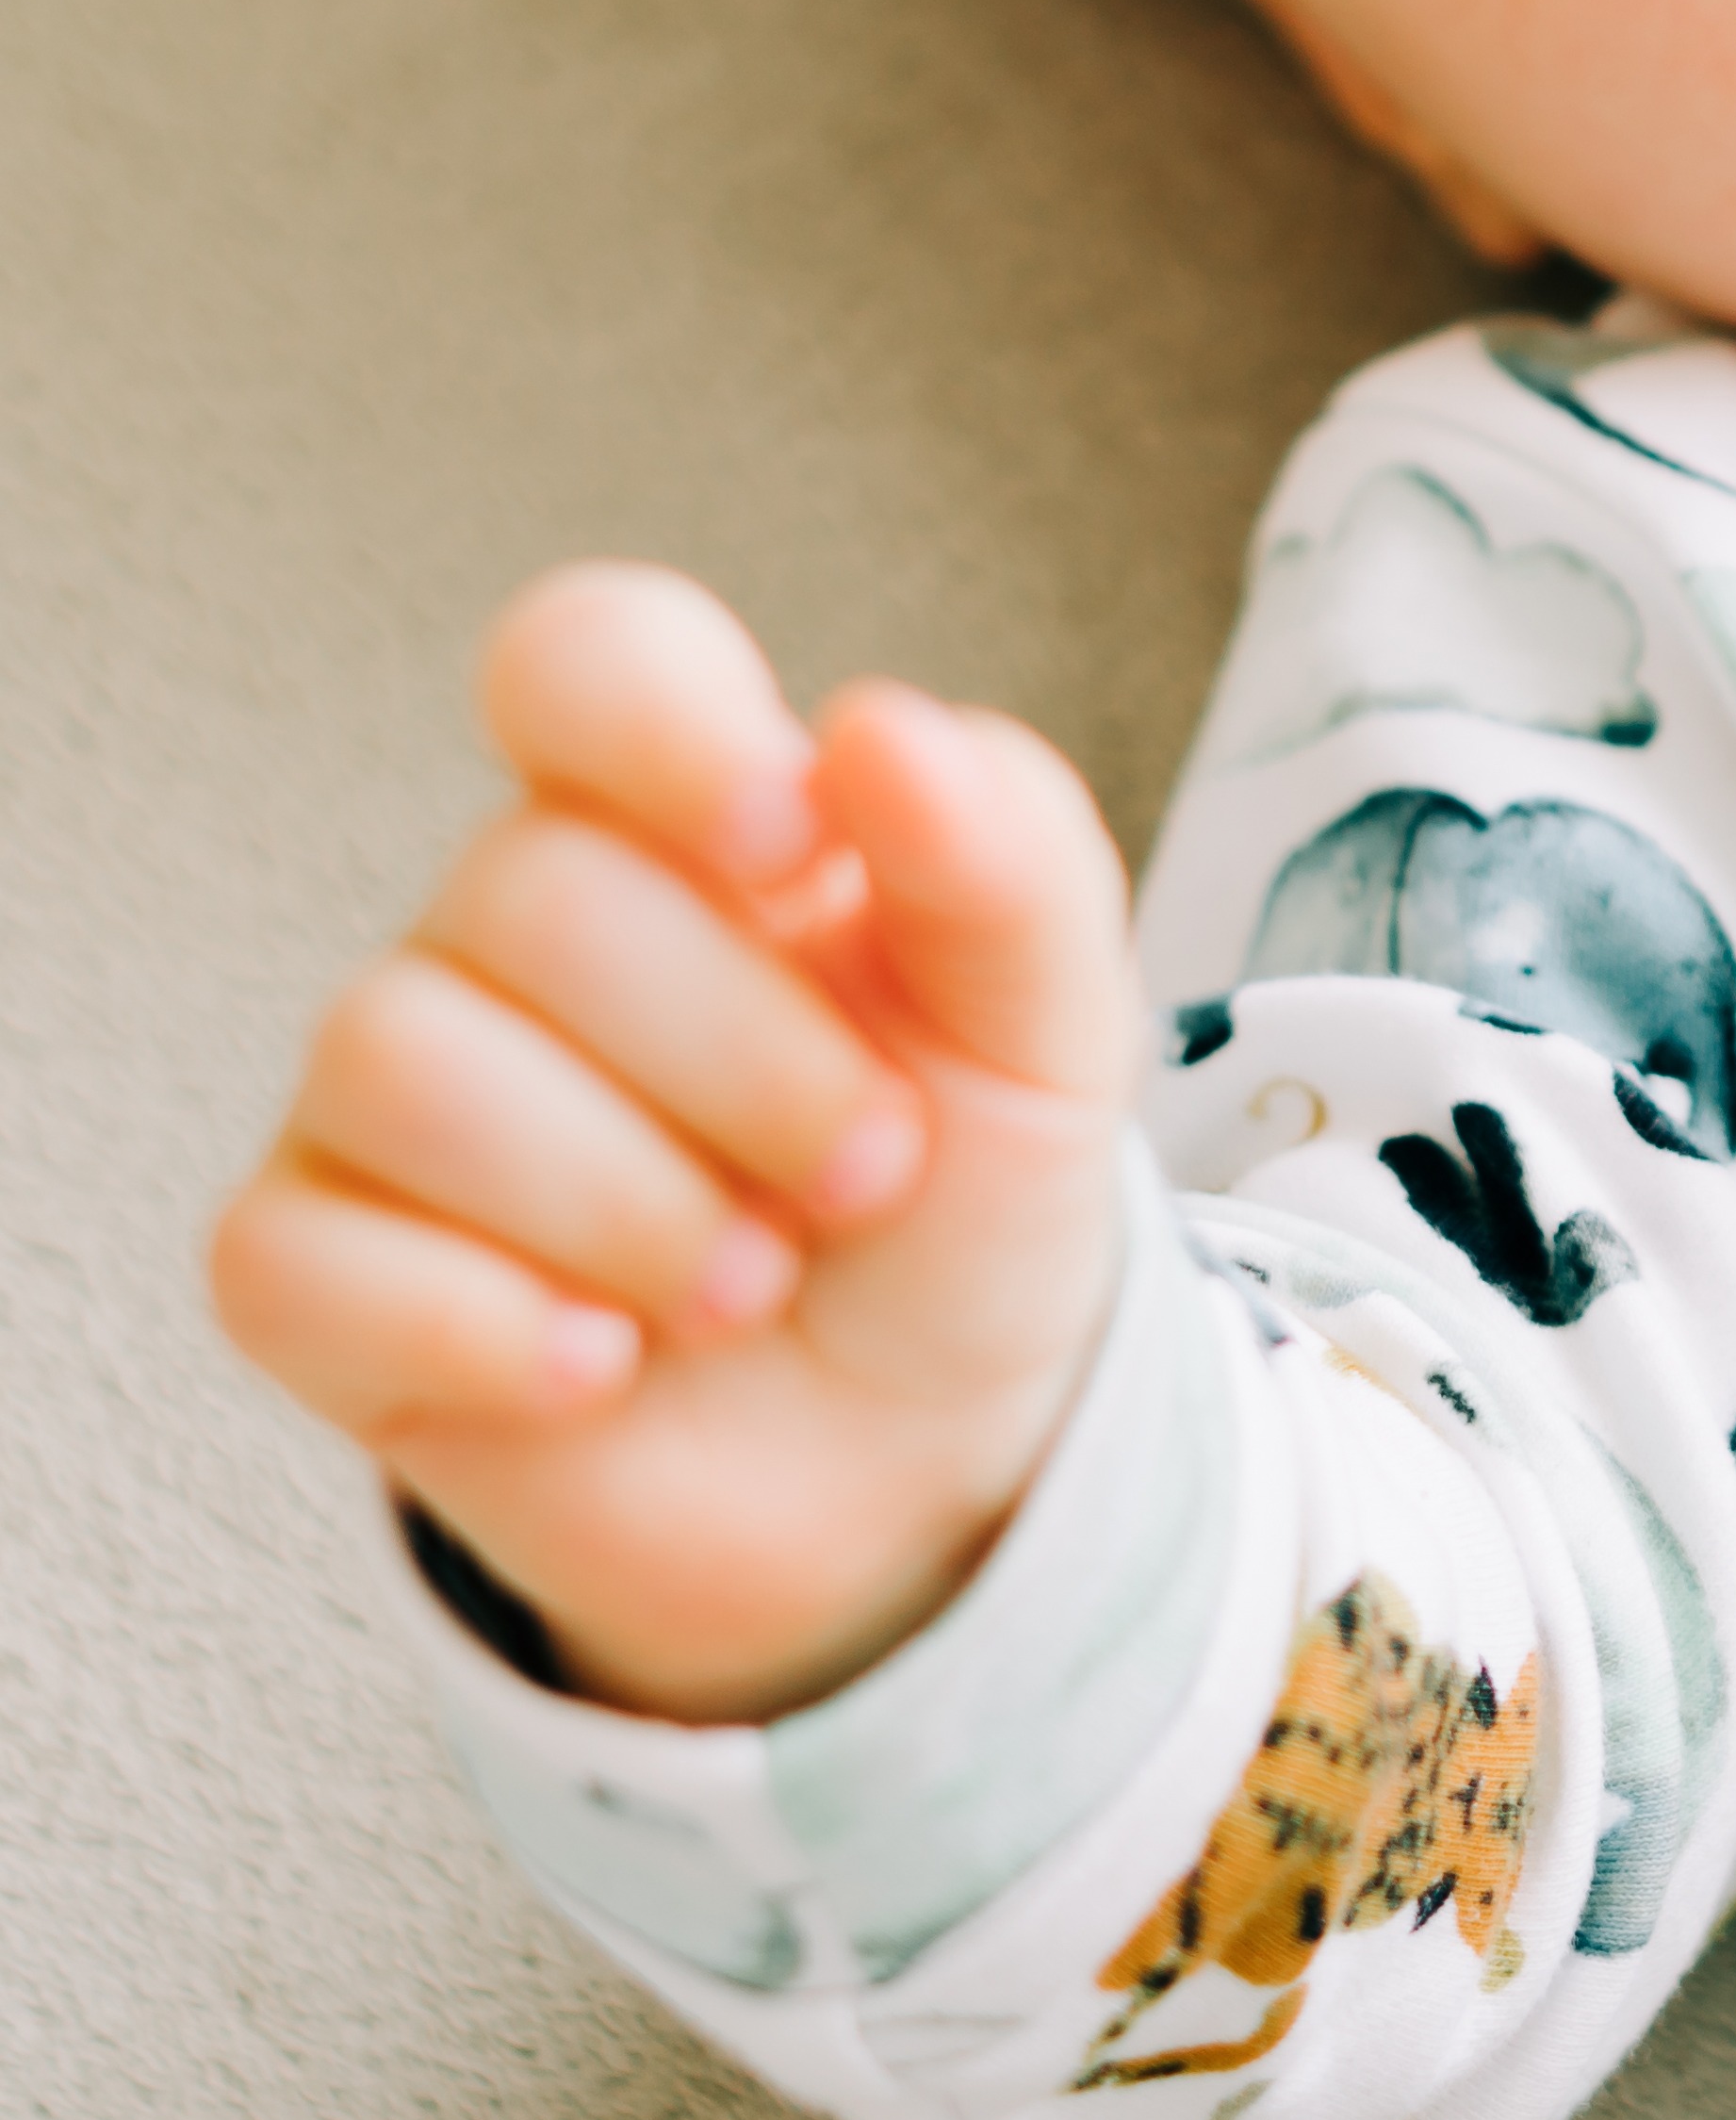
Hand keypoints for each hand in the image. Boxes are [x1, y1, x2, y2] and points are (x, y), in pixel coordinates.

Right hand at [209, 567, 1140, 1722]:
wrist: (919, 1460)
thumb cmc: (964, 1208)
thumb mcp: (1053, 1034)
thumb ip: (1007, 858)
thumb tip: (877, 727)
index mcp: (694, 830)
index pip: (584, 659)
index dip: (659, 729)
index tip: (785, 842)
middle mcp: (517, 934)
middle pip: (526, 890)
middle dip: (744, 1061)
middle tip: (865, 1174)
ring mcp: (394, 1101)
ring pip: (399, 1061)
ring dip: (629, 1205)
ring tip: (751, 1283)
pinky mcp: (315, 1271)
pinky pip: (298, 1257)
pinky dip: (487, 1328)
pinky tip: (605, 1366)